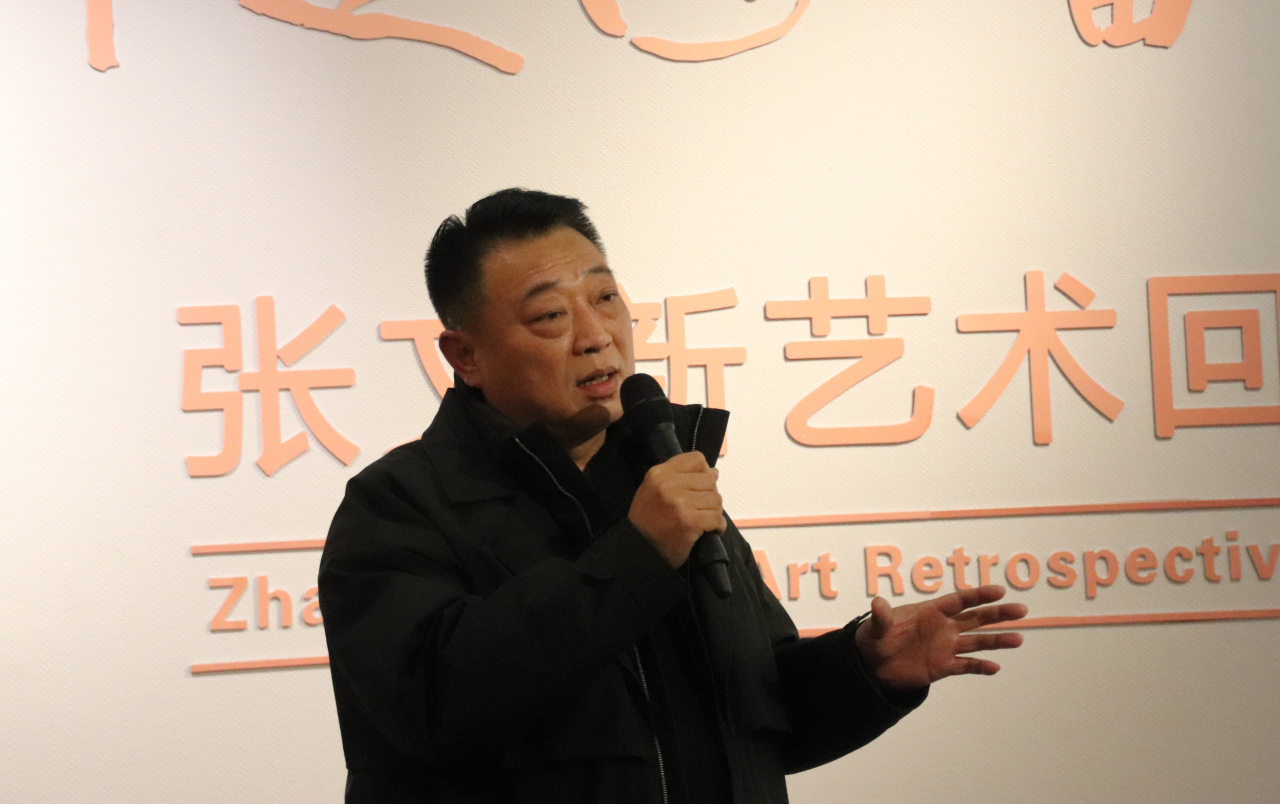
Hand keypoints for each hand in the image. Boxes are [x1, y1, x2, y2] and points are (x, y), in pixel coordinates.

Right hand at [628, 451, 726, 567]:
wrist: (639, 548)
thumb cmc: (647, 520)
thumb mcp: (655, 490)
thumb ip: (681, 478)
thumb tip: (714, 472)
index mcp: (660, 473)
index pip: (696, 459)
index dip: (703, 472)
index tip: (700, 486)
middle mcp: (669, 484)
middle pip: (709, 480)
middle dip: (709, 495)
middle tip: (701, 508)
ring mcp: (680, 503)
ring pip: (715, 499)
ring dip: (714, 511)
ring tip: (703, 519)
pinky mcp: (690, 521)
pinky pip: (717, 518)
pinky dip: (718, 525)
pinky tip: (710, 529)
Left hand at [853, 585, 1026, 691]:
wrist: (873, 666)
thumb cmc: (875, 639)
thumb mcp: (875, 628)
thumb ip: (881, 617)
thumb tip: (877, 603)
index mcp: (930, 611)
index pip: (959, 601)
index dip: (978, 595)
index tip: (999, 591)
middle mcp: (943, 627)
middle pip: (975, 618)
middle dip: (998, 614)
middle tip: (1021, 610)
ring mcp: (945, 647)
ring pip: (976, 642)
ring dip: (997, 641)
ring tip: (1018, 639)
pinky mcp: (943, 667)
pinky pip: (965, 666)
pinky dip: (979, 667)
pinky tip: (995, 667)